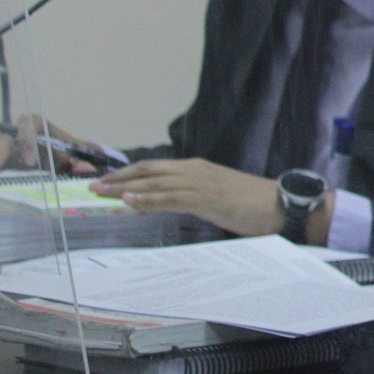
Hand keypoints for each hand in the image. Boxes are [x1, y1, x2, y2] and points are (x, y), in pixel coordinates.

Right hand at [0, 114, 104, 174]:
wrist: (52, 157)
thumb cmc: (59, 152)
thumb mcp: (71, 154)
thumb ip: (80, 159)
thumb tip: (88, 169)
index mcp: (37, 127)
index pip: (30, 124)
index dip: (28, 140)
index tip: (30, 161)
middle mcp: (14, 133)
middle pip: (2, 138)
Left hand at [87, 158, 288, 236]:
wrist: (279, 204)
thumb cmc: (253, 204)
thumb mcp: (218, 197)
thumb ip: (194, 197)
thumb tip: (170, 205)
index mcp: (198, 169)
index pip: (155, 168)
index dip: (128, 174)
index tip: (107, 181)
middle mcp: (195, 170)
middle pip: (148, 170)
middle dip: (118, 178)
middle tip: (93, 186)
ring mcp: (200, 183)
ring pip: (154, 182)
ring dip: (124, 188)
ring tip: (101, 193)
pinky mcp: (205, 198)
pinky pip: (169, 198)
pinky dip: (146, 199)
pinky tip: (129, 202)